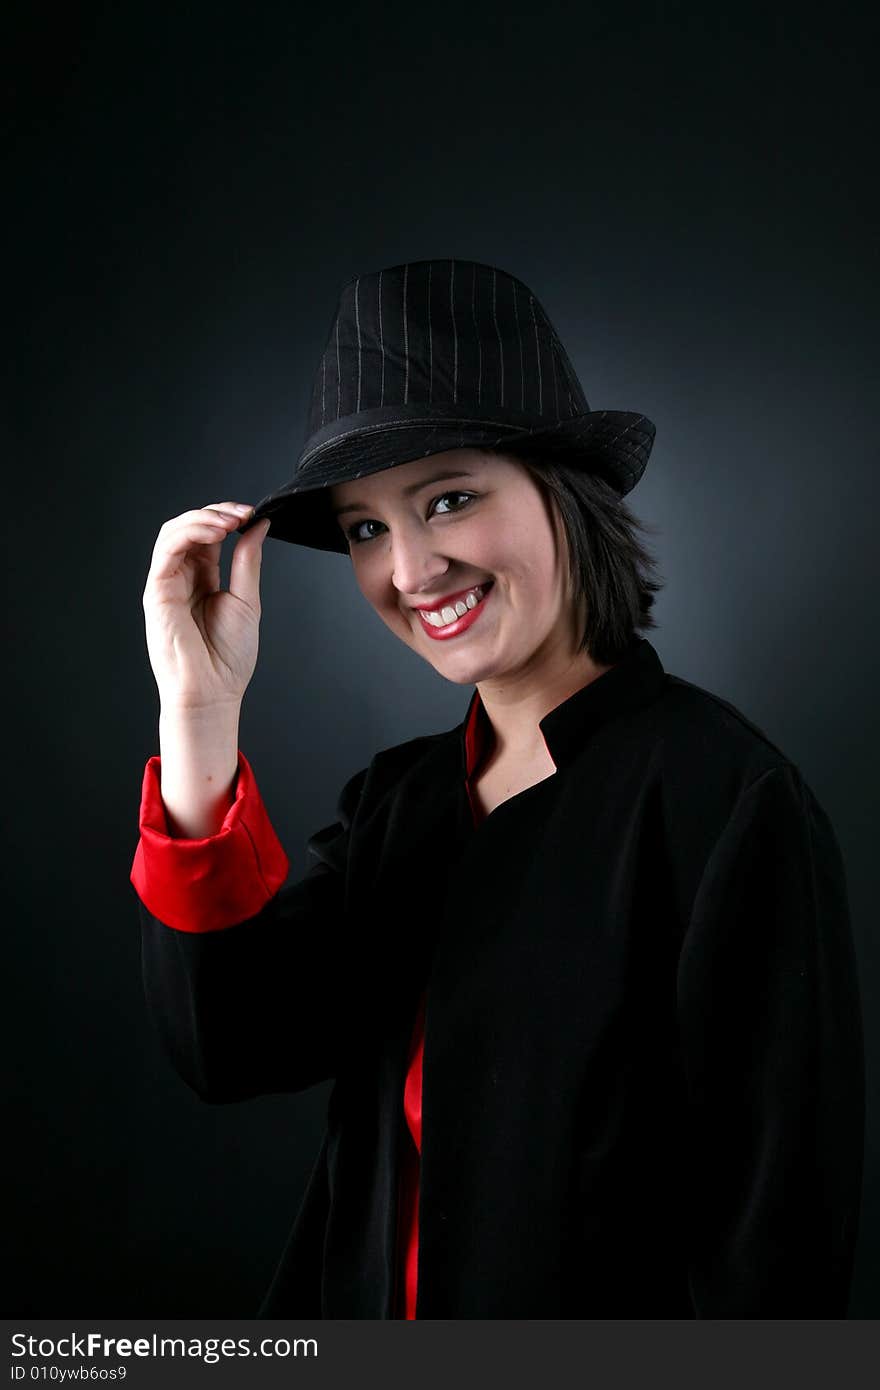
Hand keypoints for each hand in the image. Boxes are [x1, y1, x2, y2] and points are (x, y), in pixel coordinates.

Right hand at [142, 502, 271, 709]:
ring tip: (230, 521)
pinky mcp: (157, 589)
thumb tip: (259, 526)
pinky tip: (215, 532)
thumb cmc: (228, 657)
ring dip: (202, 518)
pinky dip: (190, 532)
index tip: (253, 515)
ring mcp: (167, 582)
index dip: (228, 519)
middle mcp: (182, 576)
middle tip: (243, 513)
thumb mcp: (247, 599)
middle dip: (216, 513)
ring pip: (174, 532)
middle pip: (190, 527)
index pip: (209, 535)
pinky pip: (167, 549)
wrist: (212, 690)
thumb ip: (248, 561)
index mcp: (204, 578)